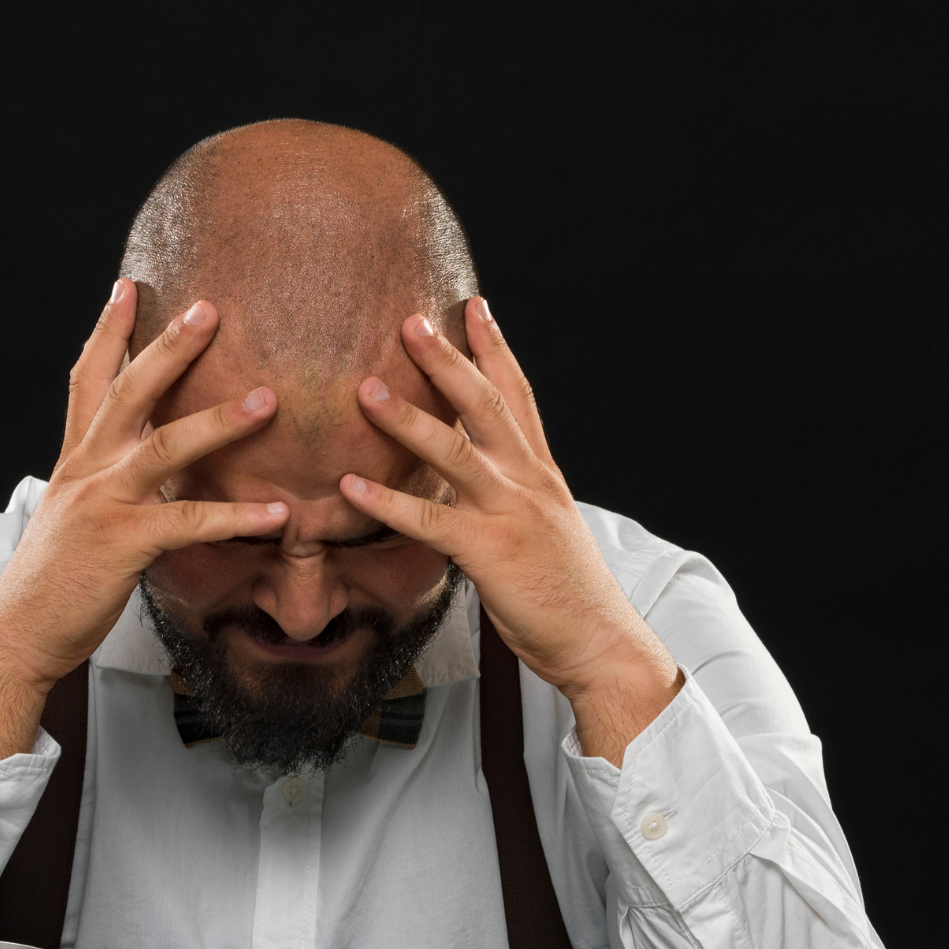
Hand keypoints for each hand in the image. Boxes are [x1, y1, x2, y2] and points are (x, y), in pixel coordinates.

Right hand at [0, 283, 285, 756]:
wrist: (17, 634)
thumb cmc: (53, 583)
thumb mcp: (75, 519)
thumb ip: (107, 487)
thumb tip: (145, 475)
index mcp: (75, 459)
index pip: (87, 378)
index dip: (106, 330)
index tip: (127, 286)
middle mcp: (86, 469)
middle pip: (128, 388)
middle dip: (170, 345)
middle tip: (211, 307)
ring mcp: (103, 503)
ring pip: (165, 445)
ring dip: (221, 421)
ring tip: (269, 400)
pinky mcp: (122, 544)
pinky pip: (188, 522)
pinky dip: (236, 517)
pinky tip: (279, 514)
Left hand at [340, 300, 682, 765]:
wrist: (601, 643)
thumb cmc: (568, 596)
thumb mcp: (546, 531)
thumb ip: (515, 500)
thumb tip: (482, 488)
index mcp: (541, 474)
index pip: (518, 394)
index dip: (495, 347)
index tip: (473, 305)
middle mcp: (529, 481)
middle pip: (485, 404)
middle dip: (447, 358)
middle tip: (409, 319)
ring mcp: (511, 513)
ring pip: (453, 451)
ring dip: (406, 417)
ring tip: (364, 389)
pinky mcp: (491, 552)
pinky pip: (430, 521)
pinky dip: (387, 502)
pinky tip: (347, 488)